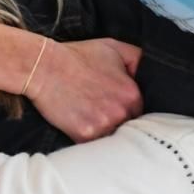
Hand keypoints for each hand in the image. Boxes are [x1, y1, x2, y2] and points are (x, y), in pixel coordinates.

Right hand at [25, 38, 142, 142]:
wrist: (45, 67)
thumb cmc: (77, 56)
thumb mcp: (114, 47)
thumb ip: (138, 59)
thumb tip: (149, 72)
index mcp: (132, 94)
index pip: (140, 111)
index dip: (127, 109)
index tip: (114, 104)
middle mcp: (122, 112)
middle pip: (128, 127)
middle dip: (117, 121)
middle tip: (100, 111)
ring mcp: (104, 125)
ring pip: (112, 138)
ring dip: (105, 132)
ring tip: (90, 118)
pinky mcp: (85, 136)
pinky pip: (93, 146)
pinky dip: (88, 139)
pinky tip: (79, 124)